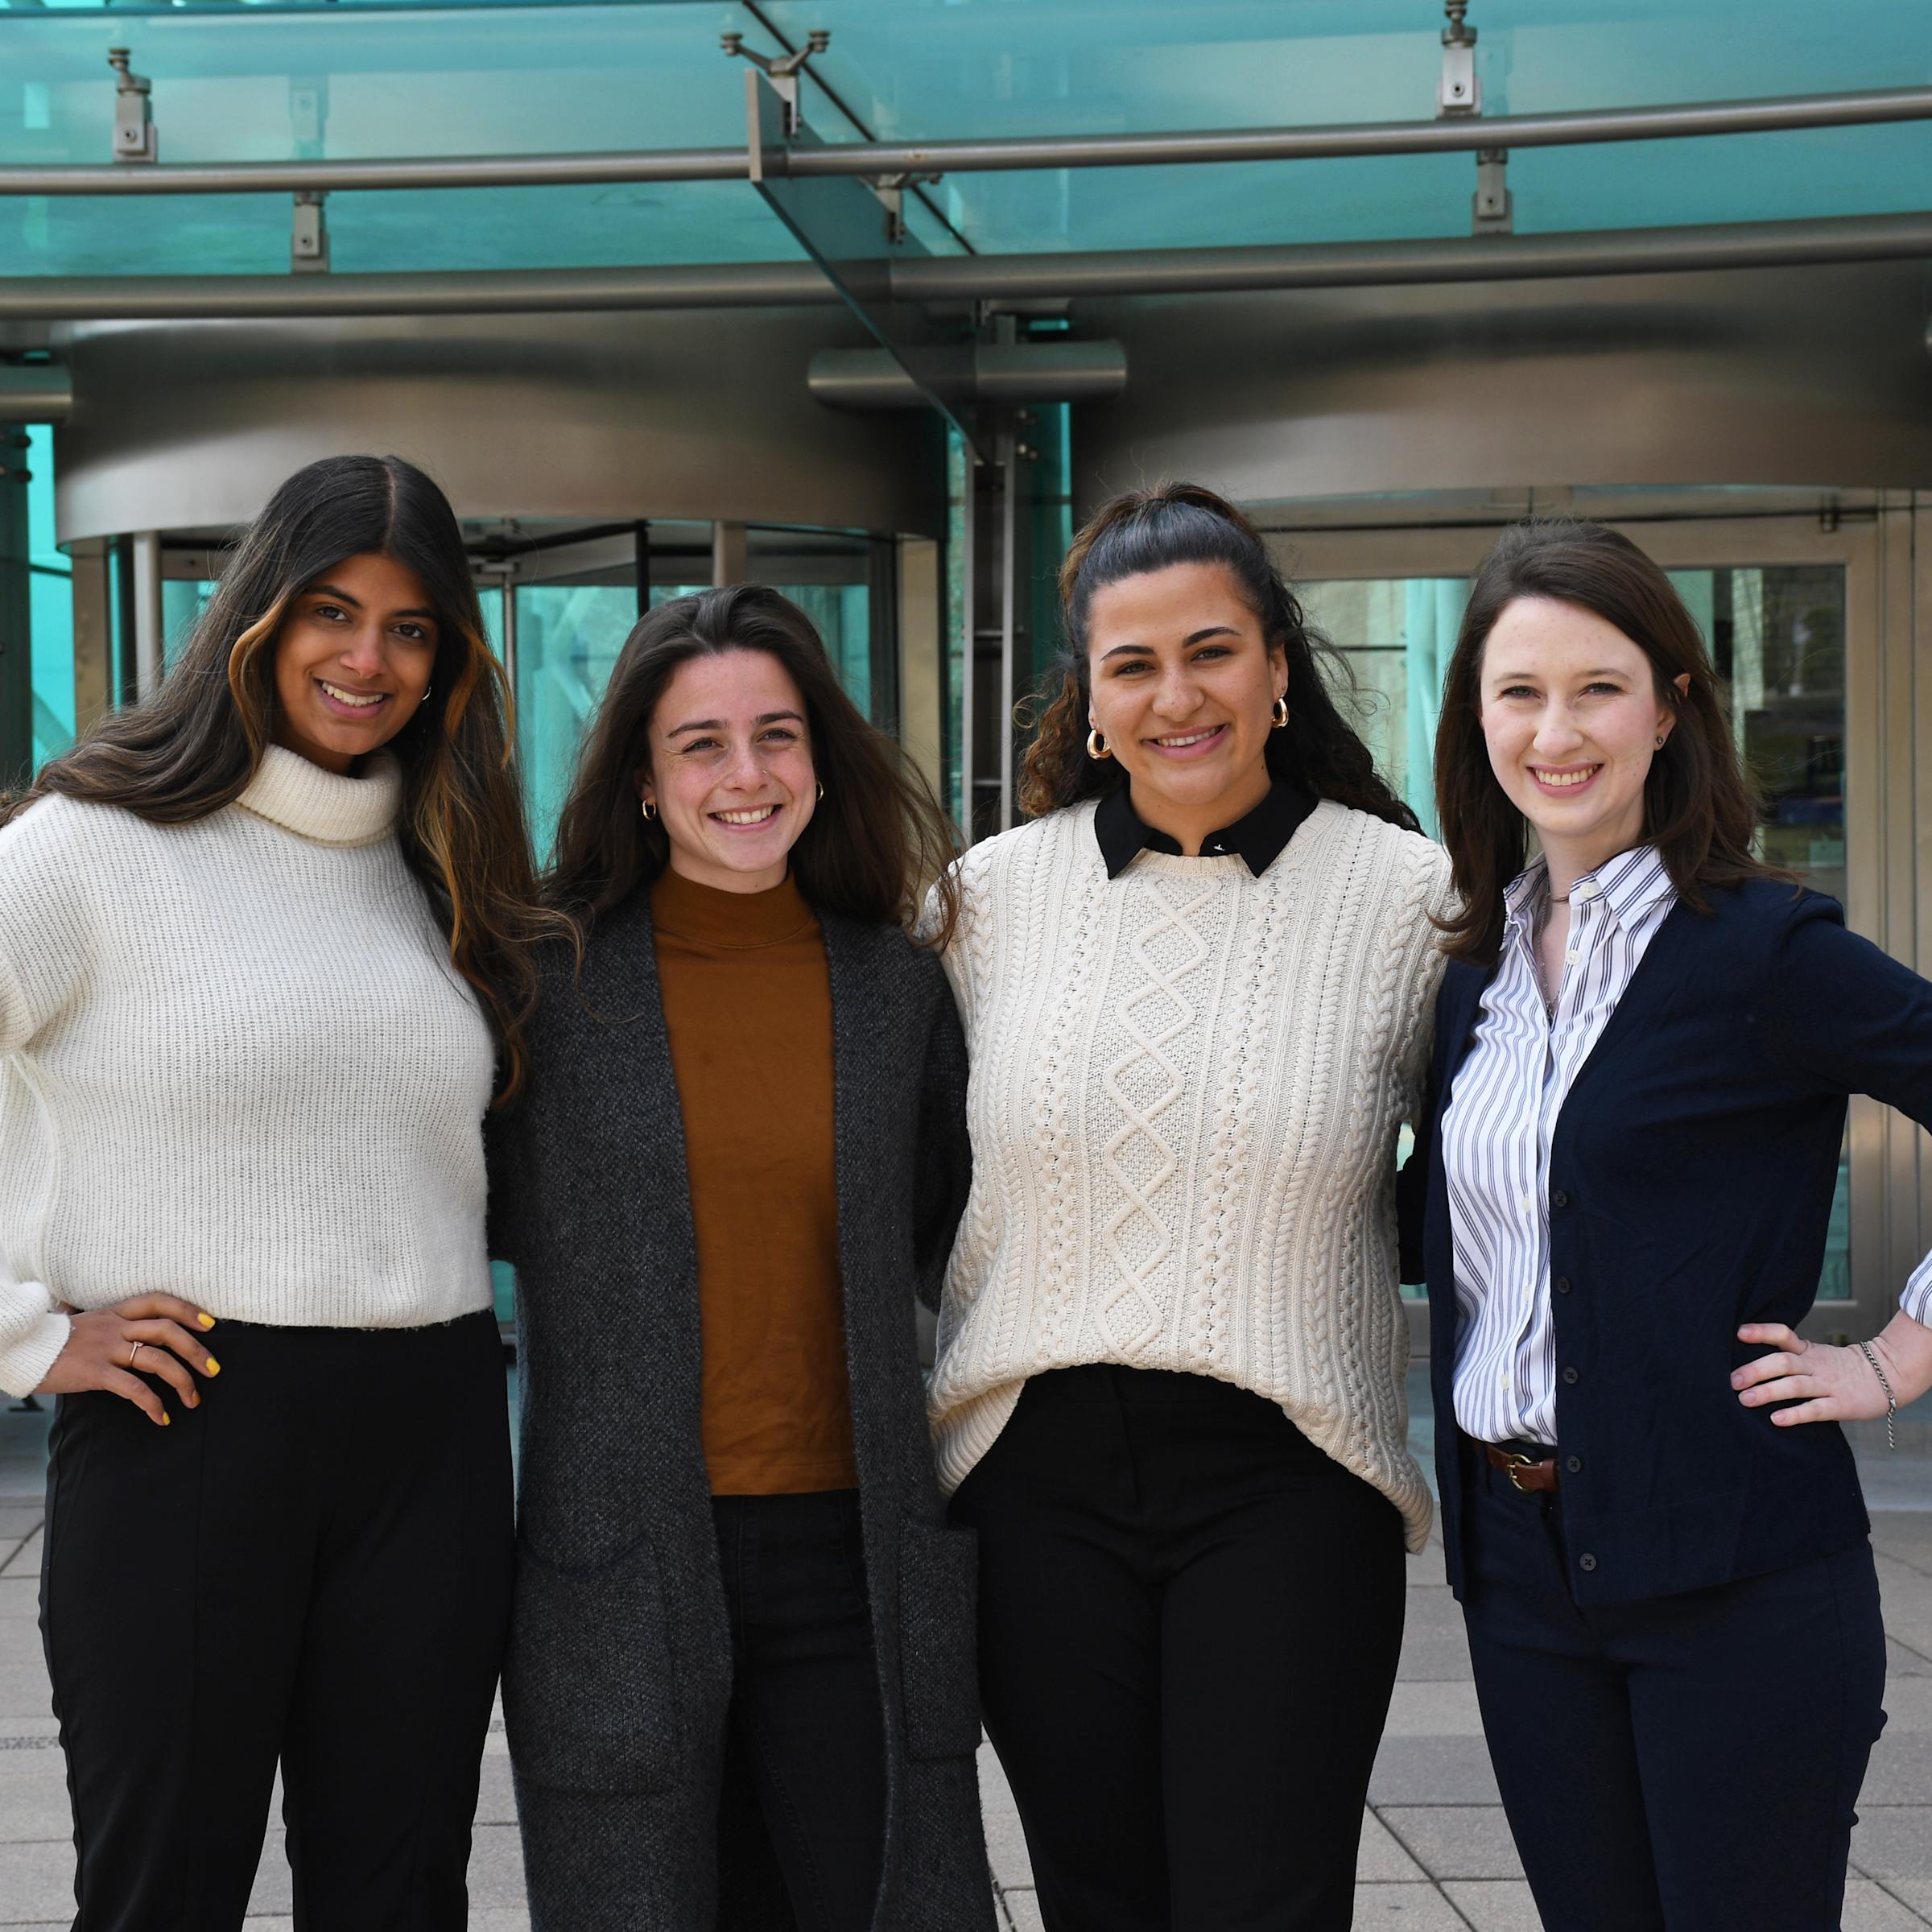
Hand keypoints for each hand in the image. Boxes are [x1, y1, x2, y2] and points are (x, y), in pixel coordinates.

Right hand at [37, 1296, 221, 1426]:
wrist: (23, 1349)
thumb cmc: (56, 1340)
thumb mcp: (87, 1322)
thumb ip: (111, 1322)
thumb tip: (126, 1323)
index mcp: (116, 1312)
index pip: (159, 1301)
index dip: (188, 1310)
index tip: (210, 1324)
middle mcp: (115, 1326)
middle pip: (168, 1330)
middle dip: (197, 1350)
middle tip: (214, 1370)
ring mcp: (106, 1348)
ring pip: (157, 1360)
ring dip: (182, 1381)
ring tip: (194, 1399)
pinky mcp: (96, 1372)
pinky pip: (134, 1388)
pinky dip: (153, 1404)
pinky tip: (162, 1417)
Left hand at [1731, 1323, 1889, 1427]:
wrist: (1887, 1376)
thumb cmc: (1840, 1368)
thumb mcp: (1815, 1355)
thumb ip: (1789, 1356)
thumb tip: (1746, 1362)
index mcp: (1808, 1351)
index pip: (1784, 1335)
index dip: (1762, 1332)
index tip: (1739, 1332)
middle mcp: (1815, 1365)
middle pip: (1783, 1362)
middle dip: (1756, 1370)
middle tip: (1732, 1380)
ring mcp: (1828, 1385)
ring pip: (1795, 1385)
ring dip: (1768, 1392)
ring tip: (1744, 1400)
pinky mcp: (1840, 1405)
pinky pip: (1815, 1409)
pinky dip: (1795, 1414)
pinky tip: (1776, 1419)